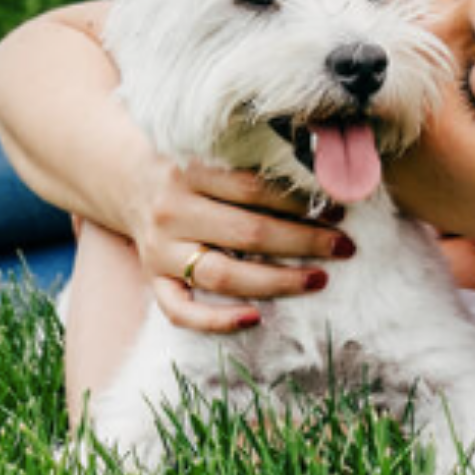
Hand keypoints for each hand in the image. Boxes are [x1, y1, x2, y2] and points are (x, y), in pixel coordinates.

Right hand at [128, 159, 352, 332]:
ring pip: (221, 274)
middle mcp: (172, 211)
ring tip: (319, 279)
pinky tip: (255, 319)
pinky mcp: (153, 279)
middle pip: (246, 233)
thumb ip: (257, 166)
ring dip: (276, 281)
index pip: (255, 189)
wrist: (130, 181)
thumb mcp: (216, 153)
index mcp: (191, 171)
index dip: (301, 203)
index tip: (339, 212)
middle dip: (304, 242)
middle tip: (344, 247)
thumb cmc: (194, 169)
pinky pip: (179, 311)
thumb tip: (325, 183)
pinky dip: (216, 321)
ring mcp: (159, 250)